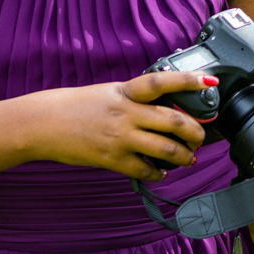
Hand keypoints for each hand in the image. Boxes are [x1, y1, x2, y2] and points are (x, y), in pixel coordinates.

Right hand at [34, 71, 214, 180]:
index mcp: (126, 91)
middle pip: (174, 121)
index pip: (162, 82)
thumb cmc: (76, 106)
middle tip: (200, 137)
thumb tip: (163, 107)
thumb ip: (135, 99)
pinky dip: (158, 173)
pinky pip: (145, 170)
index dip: (188, 80)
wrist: (43, 123)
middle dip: (195, 132)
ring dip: (184, 156)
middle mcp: (126, 113)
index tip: (210, 80)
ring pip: (166, 149)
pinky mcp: (112, 159)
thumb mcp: (109, 92)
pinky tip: (161, 172)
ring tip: (188, 157)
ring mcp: (120, 137)